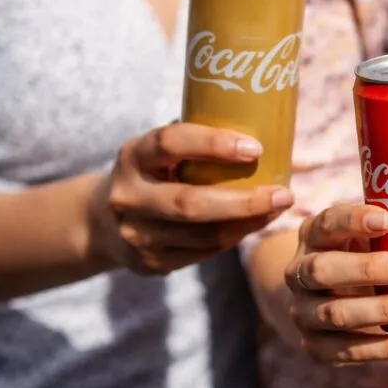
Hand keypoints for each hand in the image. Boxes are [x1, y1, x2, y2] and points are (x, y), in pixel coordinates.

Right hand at [88, 122, 294, 274]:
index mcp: (133, 156)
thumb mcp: (160, 152)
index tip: (256, 148)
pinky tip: (255, 224)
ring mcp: (136, 234)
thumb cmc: (153, 174)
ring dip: (248, 223)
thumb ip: (196, 142)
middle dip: (244, 201)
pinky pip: (203, 253)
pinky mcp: (150, 262)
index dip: (214, 144)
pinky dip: (234, 238)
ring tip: (277, 208)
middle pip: (189, 203)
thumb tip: (266, 125)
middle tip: (284, 194)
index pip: (170, 143)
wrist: (103, 221)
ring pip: (202, 234)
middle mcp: (129, 196)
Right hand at [286, 203, 387, 363]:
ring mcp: (303, 313)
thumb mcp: (363, 236)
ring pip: (337, 314)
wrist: (317, 298)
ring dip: (384, 311)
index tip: (387, 219)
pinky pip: (350, 352)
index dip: (353, 220)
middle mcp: (299, 274)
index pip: (327, 224)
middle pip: (323, 271)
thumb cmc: (357, 256)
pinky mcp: (316, 347)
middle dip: (370, 270)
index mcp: (313, 236)